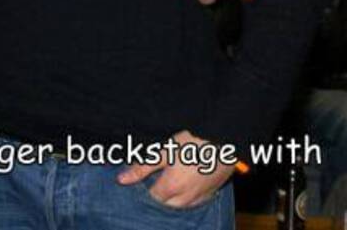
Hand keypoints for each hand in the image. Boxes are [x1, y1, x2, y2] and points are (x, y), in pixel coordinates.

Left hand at [117, 131, 234, 207]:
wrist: (224, 140)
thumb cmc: (192, 142)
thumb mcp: (164, 152)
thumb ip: (142, 168)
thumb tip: (121, 180)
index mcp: (171, 187)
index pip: (152, 198)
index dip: (144, 189)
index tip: (142, 178)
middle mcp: (186, 197)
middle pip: (166, 205)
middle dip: (158, 195)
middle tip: (155, 178)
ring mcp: (201, 196)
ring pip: (181, 206)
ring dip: (173, 198)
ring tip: (169, 181)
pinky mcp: (212, 192)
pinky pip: (196, 202)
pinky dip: (188, 197)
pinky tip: (186, 185)